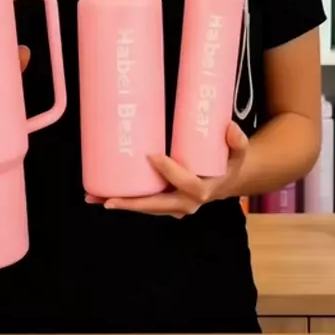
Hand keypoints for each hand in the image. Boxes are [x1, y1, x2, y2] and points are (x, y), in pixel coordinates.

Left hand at [85, 121, 247, 218]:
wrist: (226, 179)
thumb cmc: (229, 161)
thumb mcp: (239, 151)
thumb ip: (237, 140)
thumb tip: (229, 126)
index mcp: (202, 191)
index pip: (185, 185)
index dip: (170, 172)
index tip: (152, 156)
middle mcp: (185, 203)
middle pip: (156, 205)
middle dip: (132, 203)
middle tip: (109, 200)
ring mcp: (172, 205)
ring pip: (145, 207)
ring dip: (119, 204)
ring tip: (94, 198)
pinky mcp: (163, 201)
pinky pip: (142, 203)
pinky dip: (122, 201)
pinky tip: (99, 196)